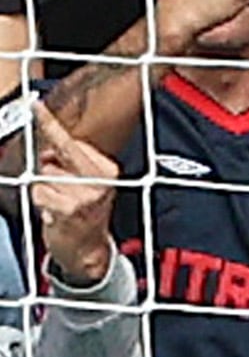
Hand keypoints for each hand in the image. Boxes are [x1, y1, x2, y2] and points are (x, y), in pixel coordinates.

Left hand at [23, 101, 119, 286]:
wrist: (89, 251)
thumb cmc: (82, 214)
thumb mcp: (83, 182)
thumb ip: (65, 161)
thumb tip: (43, 147)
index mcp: (105, 169)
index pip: (68, 141)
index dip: (48, 124)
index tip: (35, 105)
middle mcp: (100, 179)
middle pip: (52, 157)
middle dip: (48, 167)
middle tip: (59, 187)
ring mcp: (86, 194)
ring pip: (43, 175)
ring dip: (43, 190)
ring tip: (59, 205)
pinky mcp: (70, 209)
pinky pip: (39, 193)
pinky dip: (41, 203)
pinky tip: (55, 214)